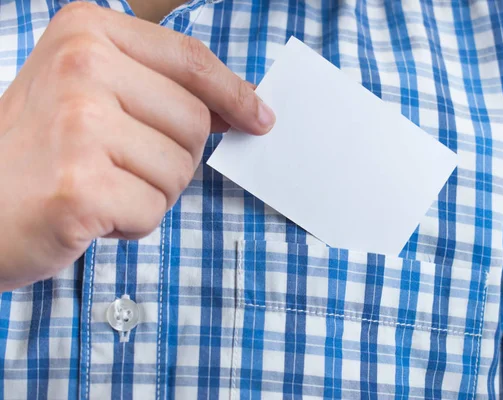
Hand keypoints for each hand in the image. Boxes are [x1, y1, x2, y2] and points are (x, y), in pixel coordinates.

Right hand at [0, 3, 274, 290]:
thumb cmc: (39, 152)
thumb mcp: (92, 93)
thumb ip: (161, 89)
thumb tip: (240, 106)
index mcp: (87, 32)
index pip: (191, 60)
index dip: (233, 93)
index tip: (259, 116)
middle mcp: (81, 67)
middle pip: (194, 122)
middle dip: (173, 157)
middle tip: (122, 166)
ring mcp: (79, 124)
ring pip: (180, 170)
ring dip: (151, 192)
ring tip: (101, 186)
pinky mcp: (79, 184)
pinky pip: (153, 210)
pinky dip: (132, 222)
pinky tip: (91, 212)